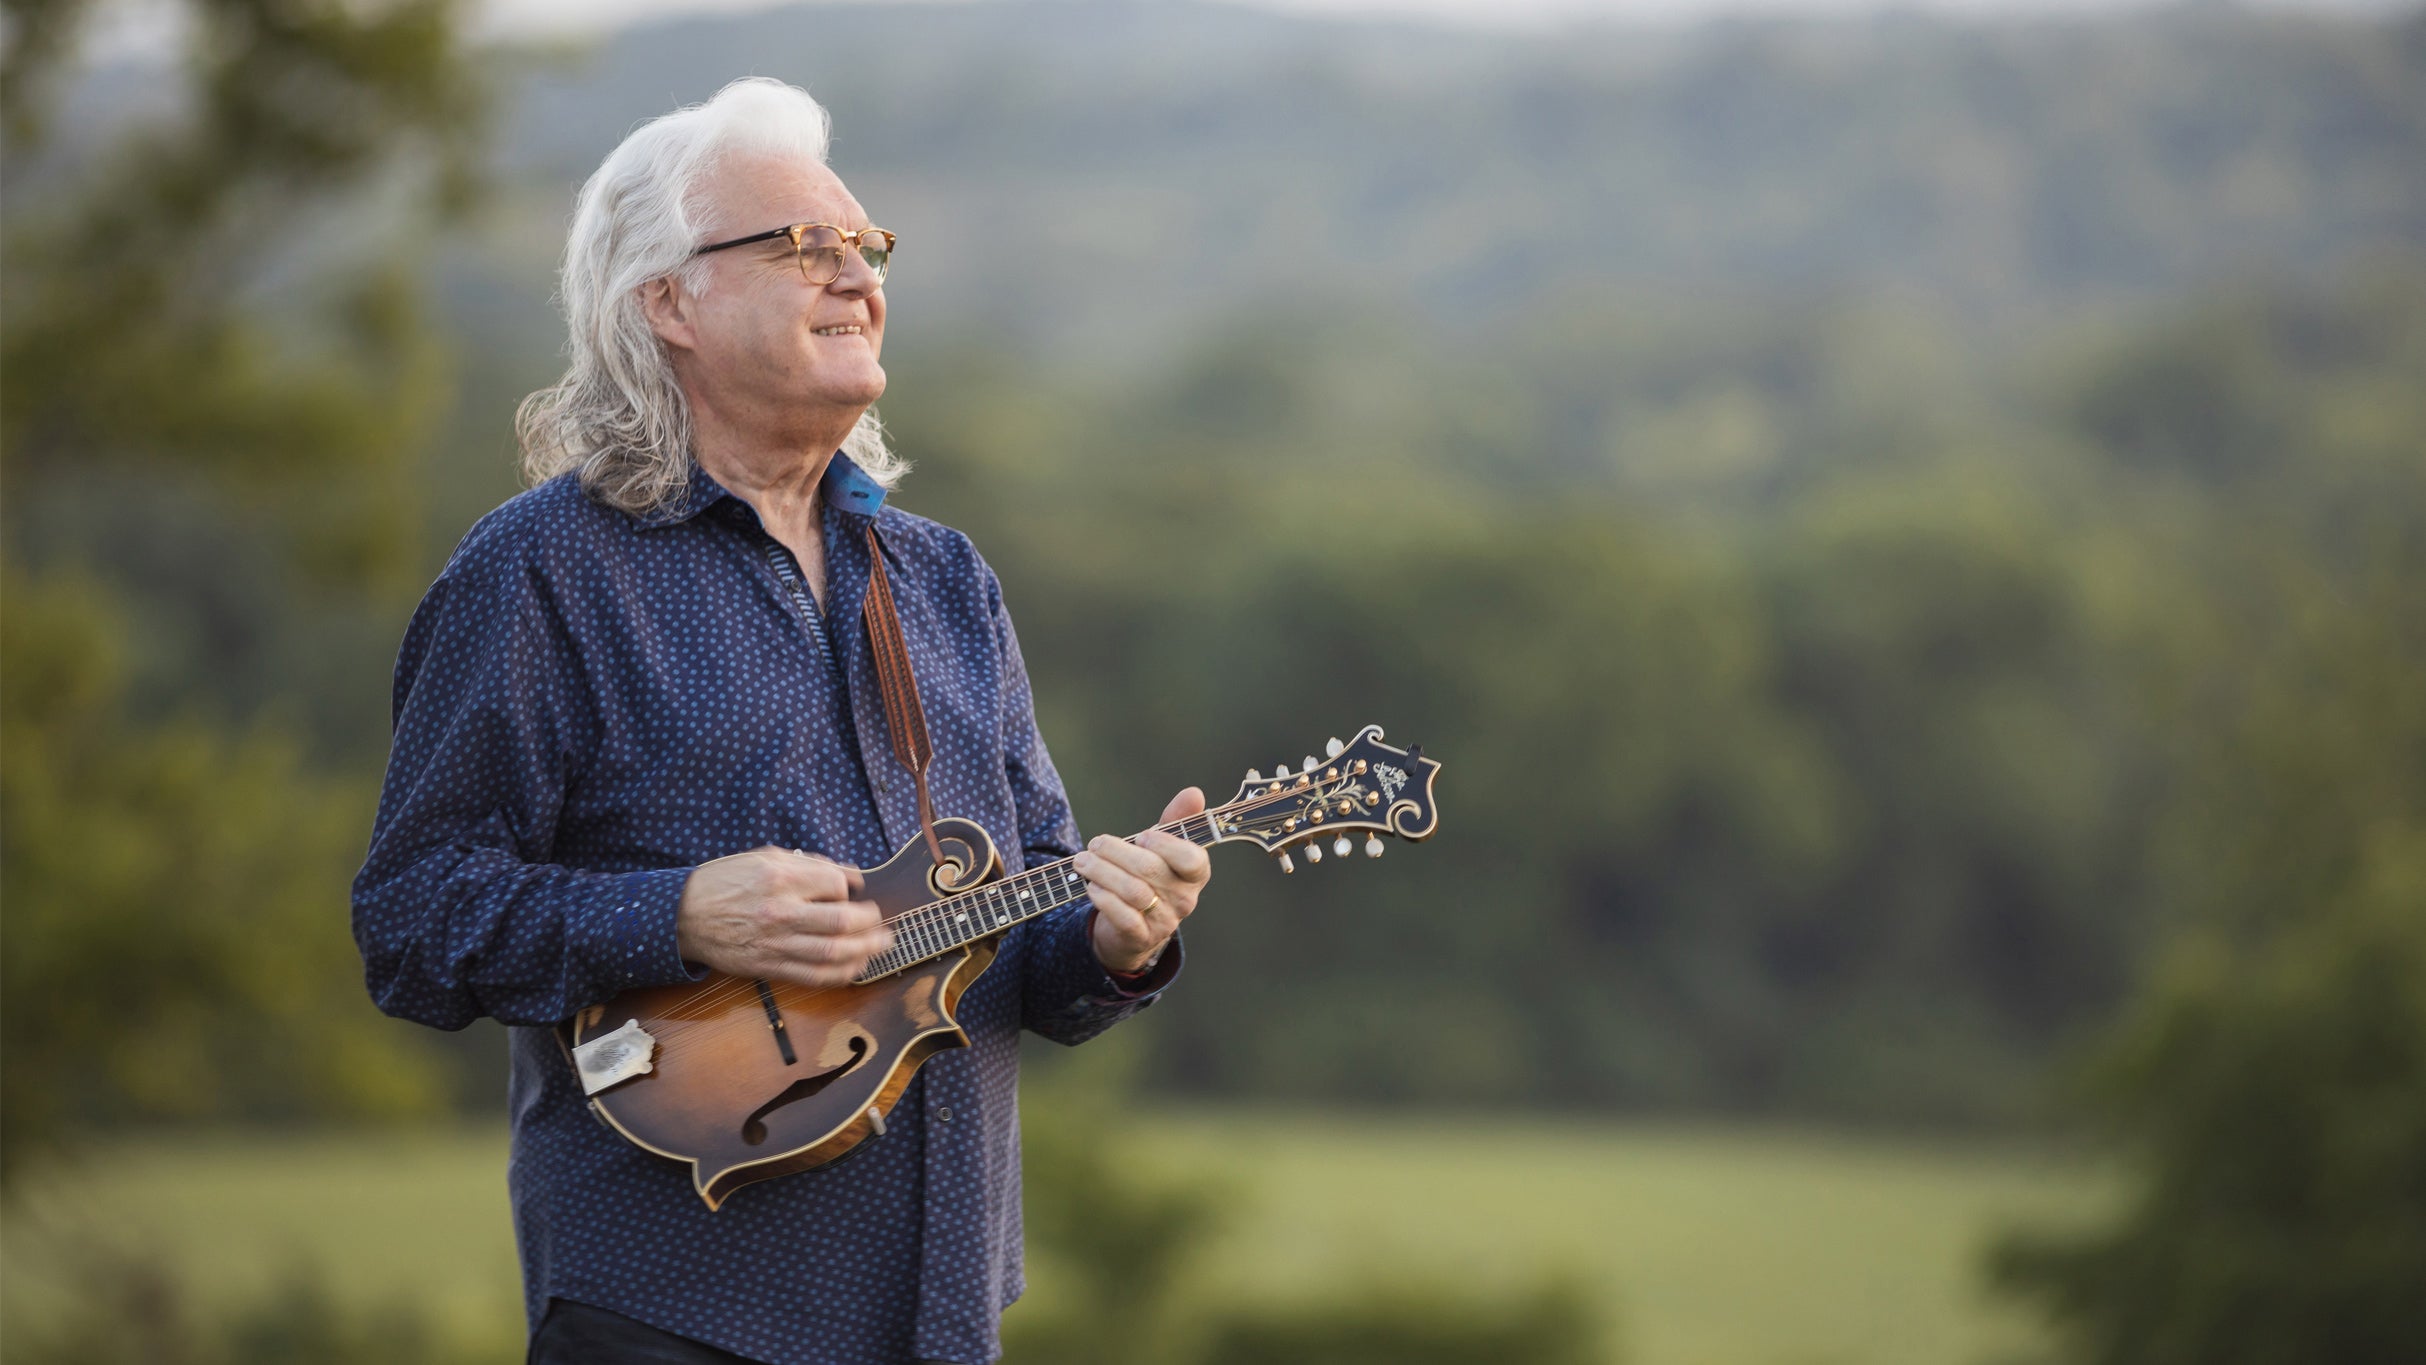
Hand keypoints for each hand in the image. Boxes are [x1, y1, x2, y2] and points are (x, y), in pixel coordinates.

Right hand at [675, 847, 891, 986]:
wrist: (683, 916)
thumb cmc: (725, 882)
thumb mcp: (765, 857)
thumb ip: (810, 864)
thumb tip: (851, 876)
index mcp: (778, 877)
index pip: (834, 885)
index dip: (851, 888)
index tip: (854, 891)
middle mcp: (779, 911)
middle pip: (841, 922)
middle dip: (870, 923)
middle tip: (881, 921)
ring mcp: (775, 943)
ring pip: (832, 953)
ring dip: (865, 951)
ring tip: (881, 945)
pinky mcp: (769, 966)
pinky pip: (813, 976)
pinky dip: (841, 973)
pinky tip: (856, 966)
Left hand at [1080, 788, 1212, 974]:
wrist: (1136, 928)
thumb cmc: (1151, 877)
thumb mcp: (1164, 848)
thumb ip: (1176, 820)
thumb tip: (1194, 792)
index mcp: (1195, 874)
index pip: (1192, 859)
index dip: (1165, 844)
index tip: (1142, 836)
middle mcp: (1184, 899)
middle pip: (1151, 870)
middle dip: (1117, 852)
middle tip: (1095, 843)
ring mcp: (1164, 921)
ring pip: (1133, 892)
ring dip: (1102, 871)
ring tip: (1082, 861)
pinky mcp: (1140, 937)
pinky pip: (1122, 916)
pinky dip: (1103, 898)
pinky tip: (1090, 886)